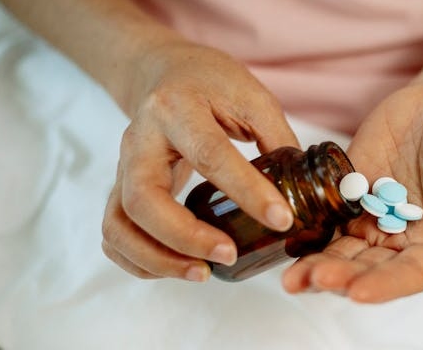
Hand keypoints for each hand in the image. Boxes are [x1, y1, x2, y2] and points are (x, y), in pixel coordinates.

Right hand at [101, 43, 298, 281]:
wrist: (164, 72)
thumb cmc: (211, 82)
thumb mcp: (251, 97)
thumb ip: (277, 139)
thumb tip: (308, 190)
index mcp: (177, 108)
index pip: (210, 155)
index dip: (247, 192)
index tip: (281, 219)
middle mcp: (140, 139)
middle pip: (143, 199)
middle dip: (185, 237)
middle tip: (228, 255)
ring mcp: (124, 166)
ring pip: (119, 224)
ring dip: (157, 258)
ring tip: (202, 272)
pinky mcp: (121, 187)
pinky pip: (114, 233)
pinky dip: (138, 260)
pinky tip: (177, 267)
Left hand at [283, 81, 422, 308]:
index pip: (410, 275)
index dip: (384, 286)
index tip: (357, 292)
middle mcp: (404, 239)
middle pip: (369, 268)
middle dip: (340, 276)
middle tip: (311, 280)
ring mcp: (374, 217)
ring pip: (342, 250)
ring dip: (317, 263)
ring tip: (291, 276)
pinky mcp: (351, 193)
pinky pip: (326, 216)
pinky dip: (308, 229)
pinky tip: (287, 238)